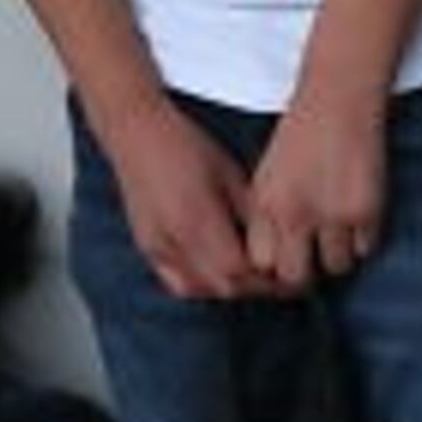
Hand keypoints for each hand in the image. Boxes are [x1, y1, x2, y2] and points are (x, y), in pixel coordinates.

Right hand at [101, 99, 261, 298]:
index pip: (239, 270)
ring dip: (226, 288)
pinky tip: (215, 271)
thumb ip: (252, 214)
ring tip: (245, 274)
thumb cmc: (184, 144)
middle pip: (223, 286)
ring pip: (200, 290)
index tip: (286, 278)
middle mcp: (175, 239)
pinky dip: (201, 285)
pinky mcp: (146, 248)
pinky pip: (177, 283)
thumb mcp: (230, 173)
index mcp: (198, 218)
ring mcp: (157, 246)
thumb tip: (280, 245)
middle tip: (273, 278)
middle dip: (252, 287)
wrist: (134, 131)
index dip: (266, 280)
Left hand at [241, 88, 388, 288]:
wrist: (339, 99)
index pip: (263, 264)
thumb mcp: (269, 176)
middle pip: (296, 277)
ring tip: (340, 227)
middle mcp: (294, 213)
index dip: (275, 267)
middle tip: (314, 260)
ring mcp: (331, 215)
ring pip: (336, 268)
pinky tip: (358, 209)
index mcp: (265, 203)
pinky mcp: (365, 212)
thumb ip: (268, 218)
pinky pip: (365, 249)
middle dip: (307, 274)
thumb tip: (274, 266)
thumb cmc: (302, 138)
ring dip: (339, 254)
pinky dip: (364, 237)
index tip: (286, 260)